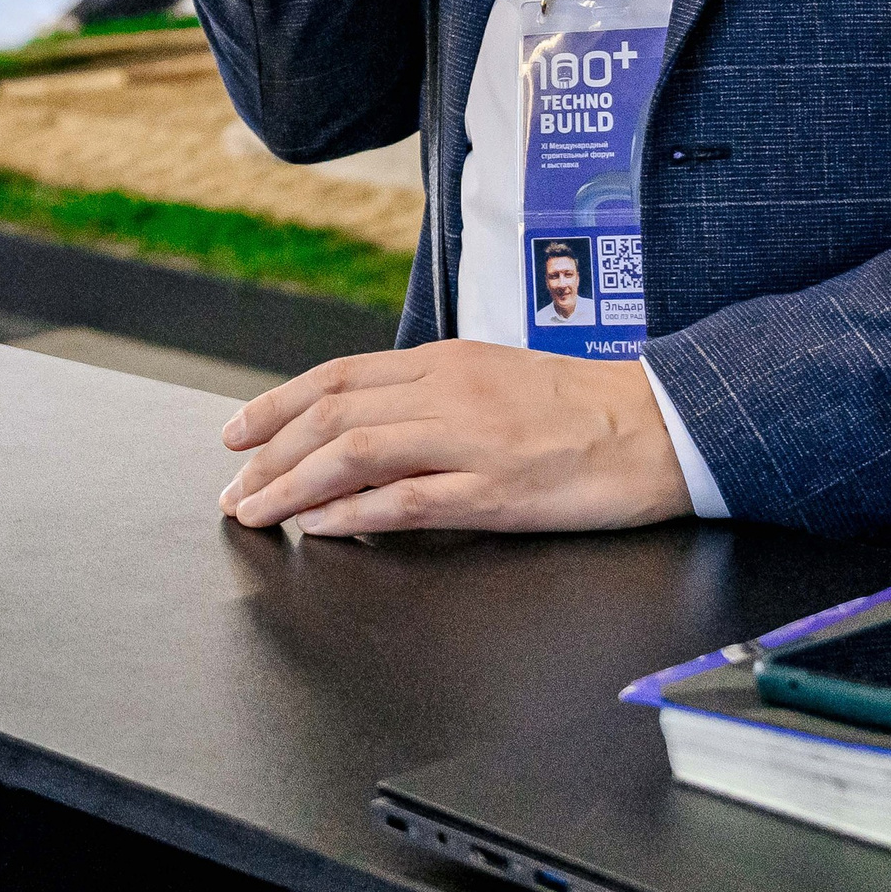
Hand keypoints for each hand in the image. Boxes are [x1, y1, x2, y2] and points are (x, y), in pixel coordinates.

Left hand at [217, 342, 692, 535]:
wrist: (659, 425)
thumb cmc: (585, 407)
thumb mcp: (499, 379)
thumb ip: (436, 396)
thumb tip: (371, 425)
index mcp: (449, 361)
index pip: (340, 376)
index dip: (277, 404)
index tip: (236, 432)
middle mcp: (450, 391)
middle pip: (333, 413)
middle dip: (267, 453)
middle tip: (232, 487)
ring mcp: (471, 439)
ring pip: (355, 452)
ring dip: (292, 484)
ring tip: (256, 512)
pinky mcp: (495, 489)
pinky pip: (406, 500)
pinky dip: (352, 515)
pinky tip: (320, 530)